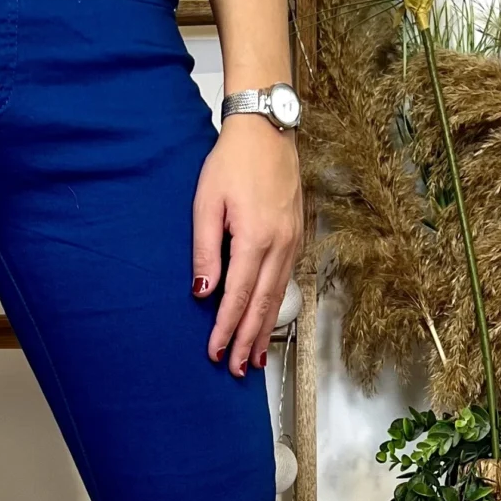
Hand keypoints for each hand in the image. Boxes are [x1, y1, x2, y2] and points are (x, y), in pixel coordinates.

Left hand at [191, 114, 302, 376]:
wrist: (268, 130)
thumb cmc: (232, 162)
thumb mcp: (207, 204)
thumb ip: (206, 252)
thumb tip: (203, 293)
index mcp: (255, 239)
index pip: (237, 297)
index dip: (225, 329)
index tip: (214, 353)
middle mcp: (279, 246)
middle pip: (262, 306)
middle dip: (247, 341)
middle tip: (235, 370)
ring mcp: (292, 242)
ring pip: (277, 297)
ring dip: (264, 331)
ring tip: (253, 358)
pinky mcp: (297, 236)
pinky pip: (286, 281)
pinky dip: (276, 306)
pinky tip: (268, 321)